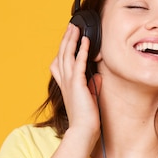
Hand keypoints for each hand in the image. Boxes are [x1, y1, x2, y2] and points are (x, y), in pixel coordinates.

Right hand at [49, 24, 101, 139]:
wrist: (83, 130)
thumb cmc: (86, 117)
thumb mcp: (90, 98)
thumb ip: (92, 85)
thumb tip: (97, 77)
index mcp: (66, 85)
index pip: (60, 62)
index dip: (63, 49)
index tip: (69, 38)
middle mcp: (65, 81)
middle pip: (62, 54)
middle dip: (67, 39)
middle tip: (71, 26)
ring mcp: (70, 82)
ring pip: (67, 55)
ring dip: (72, 40)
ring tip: (76, 28)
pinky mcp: (78, 84)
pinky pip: (79, 63)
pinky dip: (82, 51)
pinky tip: (86, 42)